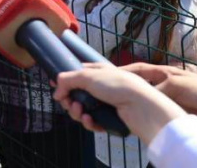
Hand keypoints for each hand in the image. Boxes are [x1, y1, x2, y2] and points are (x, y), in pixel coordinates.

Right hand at [54, 62, 184, 145]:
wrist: (141, 106)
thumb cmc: (118, 85)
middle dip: (69, 100)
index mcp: (98, 72)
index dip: (64, 81)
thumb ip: (67, 80)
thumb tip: (56, 92)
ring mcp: (106, 104)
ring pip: (83, 110)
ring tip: (80, 113)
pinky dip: (89, 122)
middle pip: (76, 94)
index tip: (55, 86)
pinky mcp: (110, 119)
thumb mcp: (88, 75)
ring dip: (77, 112)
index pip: (76, 74)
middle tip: (69, 103)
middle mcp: (101, 87)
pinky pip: (93, 123)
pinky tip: (89, 120)